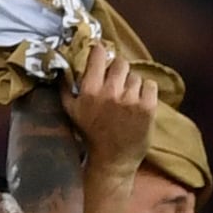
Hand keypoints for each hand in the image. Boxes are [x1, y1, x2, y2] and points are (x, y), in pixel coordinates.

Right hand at [64, 42, 155, 176]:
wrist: (112, 160)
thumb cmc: (91, 135)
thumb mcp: (71, 111)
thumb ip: (65, 87)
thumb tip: (61, 65)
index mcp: (90, 90)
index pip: (98, 54)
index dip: (101, 52)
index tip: (102, 53)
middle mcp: (110, 92)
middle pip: (120, 62)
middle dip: (118, 71)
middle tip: (117, 84)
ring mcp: (130, 99)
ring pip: (135, 76)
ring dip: (132, 85)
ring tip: (127, 101)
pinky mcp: (147, 107)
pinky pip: (150, 85)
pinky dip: (146, 92)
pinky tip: (139, 104)